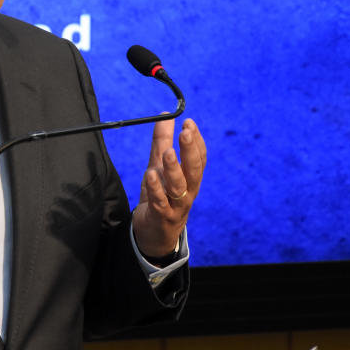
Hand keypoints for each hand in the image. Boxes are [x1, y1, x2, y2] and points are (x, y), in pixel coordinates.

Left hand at [132, 117, 205, 258]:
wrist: (154, 234)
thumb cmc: (161, 196)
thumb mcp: (159, 167)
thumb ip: (162, 142)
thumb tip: (165, 115)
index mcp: (190, 179)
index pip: (199, 158)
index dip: (196, 140)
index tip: (188, 122)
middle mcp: (187, 191)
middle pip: (194, 170)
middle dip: (190, 151)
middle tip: (185, 132)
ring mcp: (175, 205)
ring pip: (179, 187)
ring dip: (174, 168)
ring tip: (168, 152)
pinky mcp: (161, 216)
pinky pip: (160, 202)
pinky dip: (156, 189)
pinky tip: (150, 175)